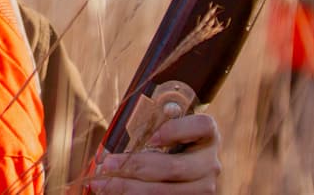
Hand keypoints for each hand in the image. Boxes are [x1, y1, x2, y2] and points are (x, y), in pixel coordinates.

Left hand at [86, 113, 221, 193]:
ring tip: (103, 184)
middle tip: (108, 164)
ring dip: (130, 188)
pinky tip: (115, 193)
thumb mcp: (164, 129)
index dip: (177, 130)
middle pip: (175, 167)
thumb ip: (149, 127)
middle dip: (136, 166)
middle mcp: (210, 163)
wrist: (181, 167)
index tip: (151, 137)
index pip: (202, 125)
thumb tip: (111, 141)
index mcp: (207, 134)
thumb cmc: (166, 142)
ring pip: (167, 191)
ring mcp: (205, 188)